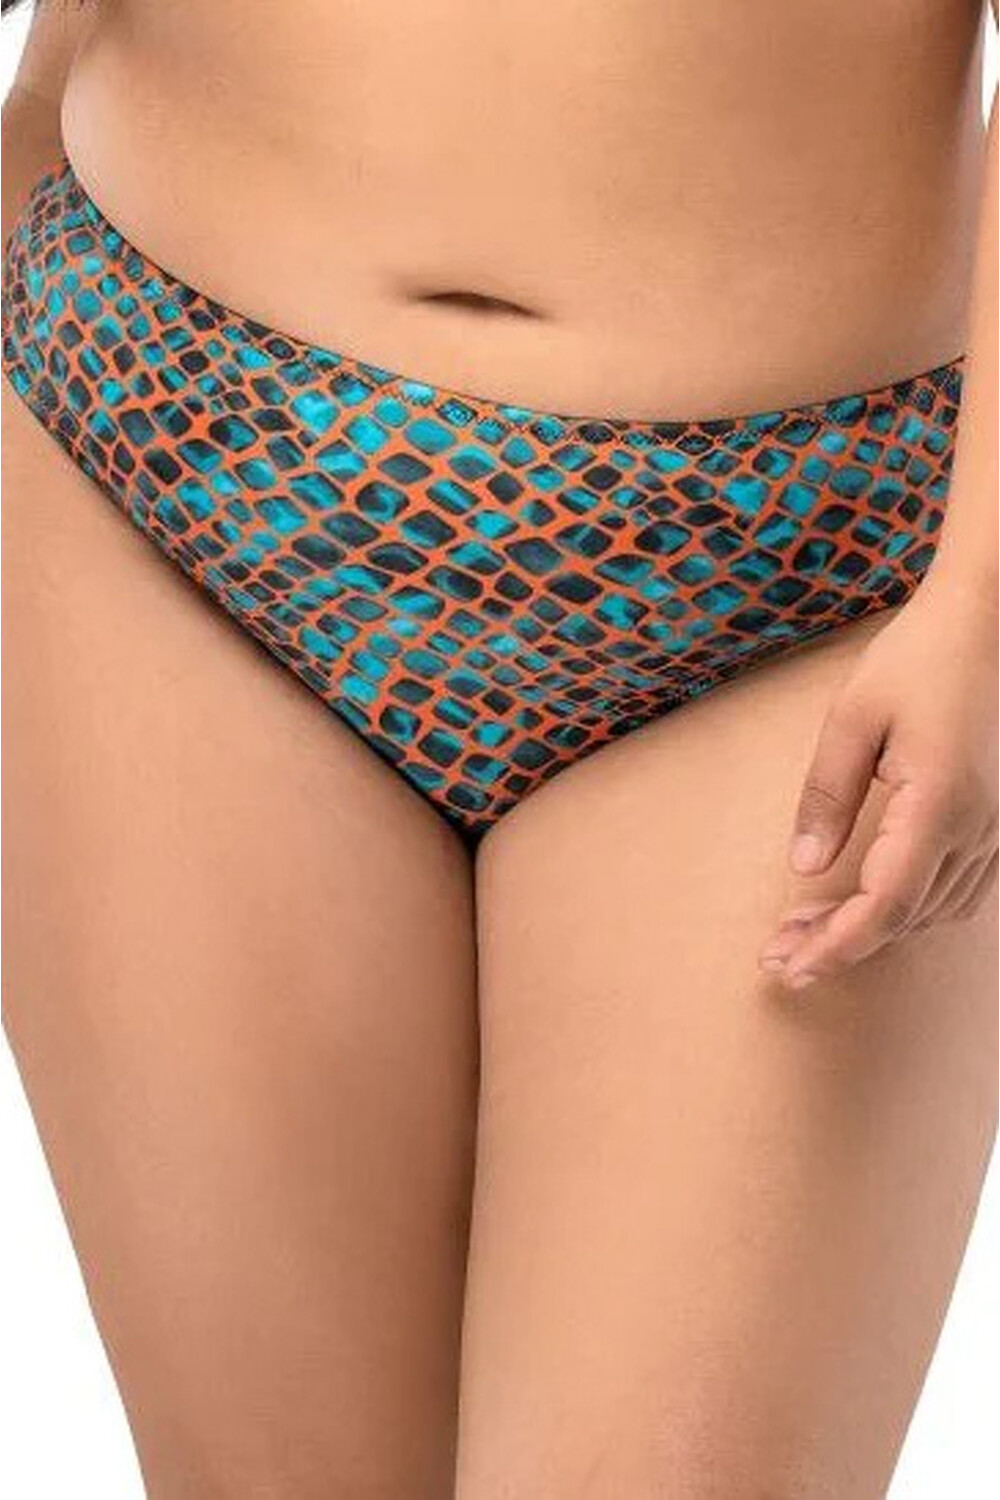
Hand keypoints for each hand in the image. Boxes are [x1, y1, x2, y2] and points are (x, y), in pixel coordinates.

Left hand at [759, 575, 997, 991]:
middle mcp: (975, 828)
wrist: (990, 621)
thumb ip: (826, 795)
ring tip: (803, 930)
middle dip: (838, 945)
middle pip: (905, 917)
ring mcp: (994, 827)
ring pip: (931, 909)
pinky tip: (864, 905)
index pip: (887, 904)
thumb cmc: (919, 656)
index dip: (837, 945)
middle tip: (778, 960)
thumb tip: (803, 868)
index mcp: (938, 804)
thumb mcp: (853, 718)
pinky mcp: (995, 819)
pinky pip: (955, 888)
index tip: (791, 967)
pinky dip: (906, 909)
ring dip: (869, 929)